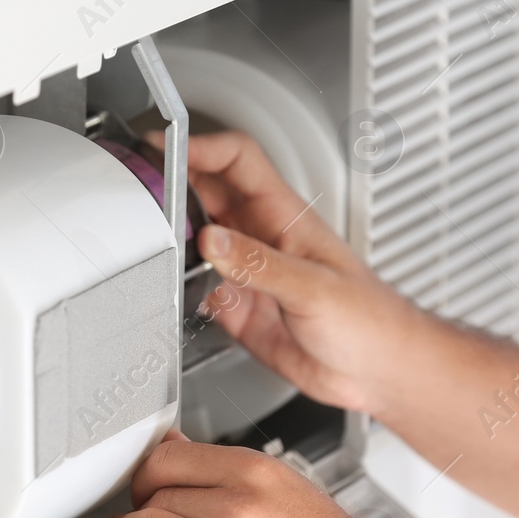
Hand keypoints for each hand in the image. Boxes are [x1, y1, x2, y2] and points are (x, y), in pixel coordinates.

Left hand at [98, 430, 430, 517]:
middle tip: (135, 512)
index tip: (142, 481)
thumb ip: (227, 471)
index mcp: (258, 474)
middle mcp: (242, 510)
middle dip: (139, 505)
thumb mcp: (287, 488)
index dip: (146, 472)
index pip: (168, 459)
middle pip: (155, 495)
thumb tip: (177, 447)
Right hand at [145, 129, 424, 417]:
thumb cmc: (370, 320)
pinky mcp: (241, 310)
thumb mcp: (313, 287)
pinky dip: (182, 290)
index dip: (200, 146)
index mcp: (285, 216)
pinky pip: (200, 290)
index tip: (165, 147)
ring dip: (174, 240)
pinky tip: (176, 295)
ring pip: (197, 241)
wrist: (379, 371)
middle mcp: (262, 239)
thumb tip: (211, 241)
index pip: (237, 160)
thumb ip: (258, 264)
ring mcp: (249, 274)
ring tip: (150, 242)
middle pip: (206, 194)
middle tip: (139, 191)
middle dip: (173, 187)